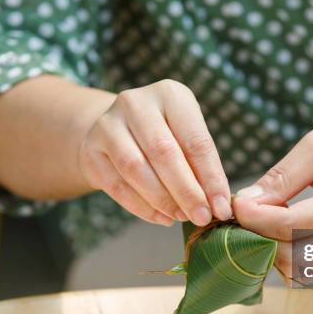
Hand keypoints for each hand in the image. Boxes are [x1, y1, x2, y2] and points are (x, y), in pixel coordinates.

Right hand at [77, 79, 231, 226]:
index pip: (195, 141)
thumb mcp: (188, 138)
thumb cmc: (165, 136)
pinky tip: (161, 218)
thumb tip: (218, 205)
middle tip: (202, 217)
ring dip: (163, 200)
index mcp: (170, 95)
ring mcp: (108, 124)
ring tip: (181, 217)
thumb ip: (203, 167)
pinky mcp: (90, 149)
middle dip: (187, 192)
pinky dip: (142, 208)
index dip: (211, 178)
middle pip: (164, 153)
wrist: (116, 131)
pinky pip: (117, 186)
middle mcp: (136, 103)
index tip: (222, 208)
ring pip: (136, 169)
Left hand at [233, 100, 312, 275]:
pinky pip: (311, 267)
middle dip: (259, 239)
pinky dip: (287, 255)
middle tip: (241, 215)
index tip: (234, 204)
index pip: (287, 227)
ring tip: (257, 221)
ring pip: (300, 271)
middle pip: (291, 258)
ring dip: (272, 251)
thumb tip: (244, 203)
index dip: (253, 219)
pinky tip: (276, 230)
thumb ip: (281, 178)